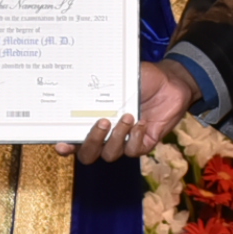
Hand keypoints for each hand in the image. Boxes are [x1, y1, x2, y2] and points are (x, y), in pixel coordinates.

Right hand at [58, 60, 197, 163]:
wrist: (170, 83)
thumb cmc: (142, 79)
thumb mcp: (119, 78)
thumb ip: (102, 85)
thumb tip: (83, 81)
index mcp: (93, 119)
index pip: (72, 138)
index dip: (65, 145)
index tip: (61, 143)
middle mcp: (105, 134)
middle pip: (88, 154)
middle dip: (91, 143)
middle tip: (101, 123)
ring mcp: (123, 142)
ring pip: (109, 154)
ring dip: (116, 137)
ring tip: (127, 116)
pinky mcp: (141, 145)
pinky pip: (132, 151)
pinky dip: (134, 138)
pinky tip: (140, 123)